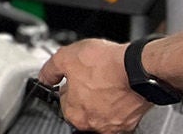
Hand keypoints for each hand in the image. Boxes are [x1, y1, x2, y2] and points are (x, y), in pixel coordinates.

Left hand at [38, 39, 152, 132]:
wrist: (138, 67)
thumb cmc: (105, 64)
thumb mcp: (65, 57)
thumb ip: (50, 70)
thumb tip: (44, 77)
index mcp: (74, 113)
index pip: (64, 101)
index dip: (69, 85)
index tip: (77, 77)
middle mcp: (94, 125)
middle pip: (83, 108)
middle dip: (86, 93)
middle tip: (93, 77)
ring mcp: (114, 126)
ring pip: (102, 112)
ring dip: (103, 99)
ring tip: (107, 82)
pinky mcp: (132, 122)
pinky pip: (121, 113)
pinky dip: (120, 102)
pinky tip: (120, 89)